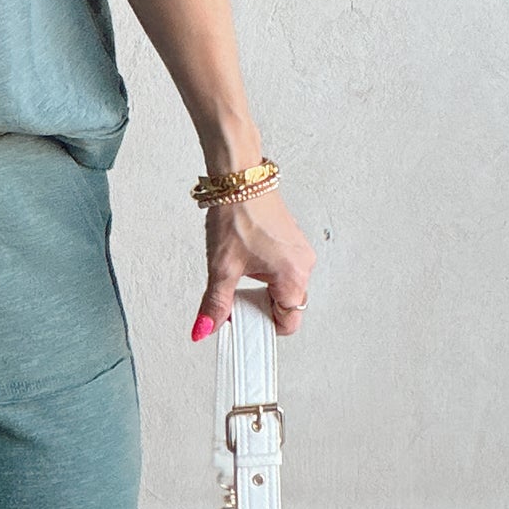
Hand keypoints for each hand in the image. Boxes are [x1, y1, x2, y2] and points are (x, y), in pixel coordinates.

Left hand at [191, 185, 315, 341]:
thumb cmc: (238, 214)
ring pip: (285, 287)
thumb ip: (215, 304)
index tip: (242, 324)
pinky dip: (266, 274)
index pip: (288, 322)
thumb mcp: (222, 267)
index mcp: (293, 276)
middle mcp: (303, 265)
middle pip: (287, 306)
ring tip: (239, 275)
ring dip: (263, 290)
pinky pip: (284, 270)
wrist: (239, 179)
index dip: (262, 327)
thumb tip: (205, 328)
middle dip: (261, 308)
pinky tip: (246, 263)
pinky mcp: (292, 242)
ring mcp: (300, 252)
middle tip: (235, 299)